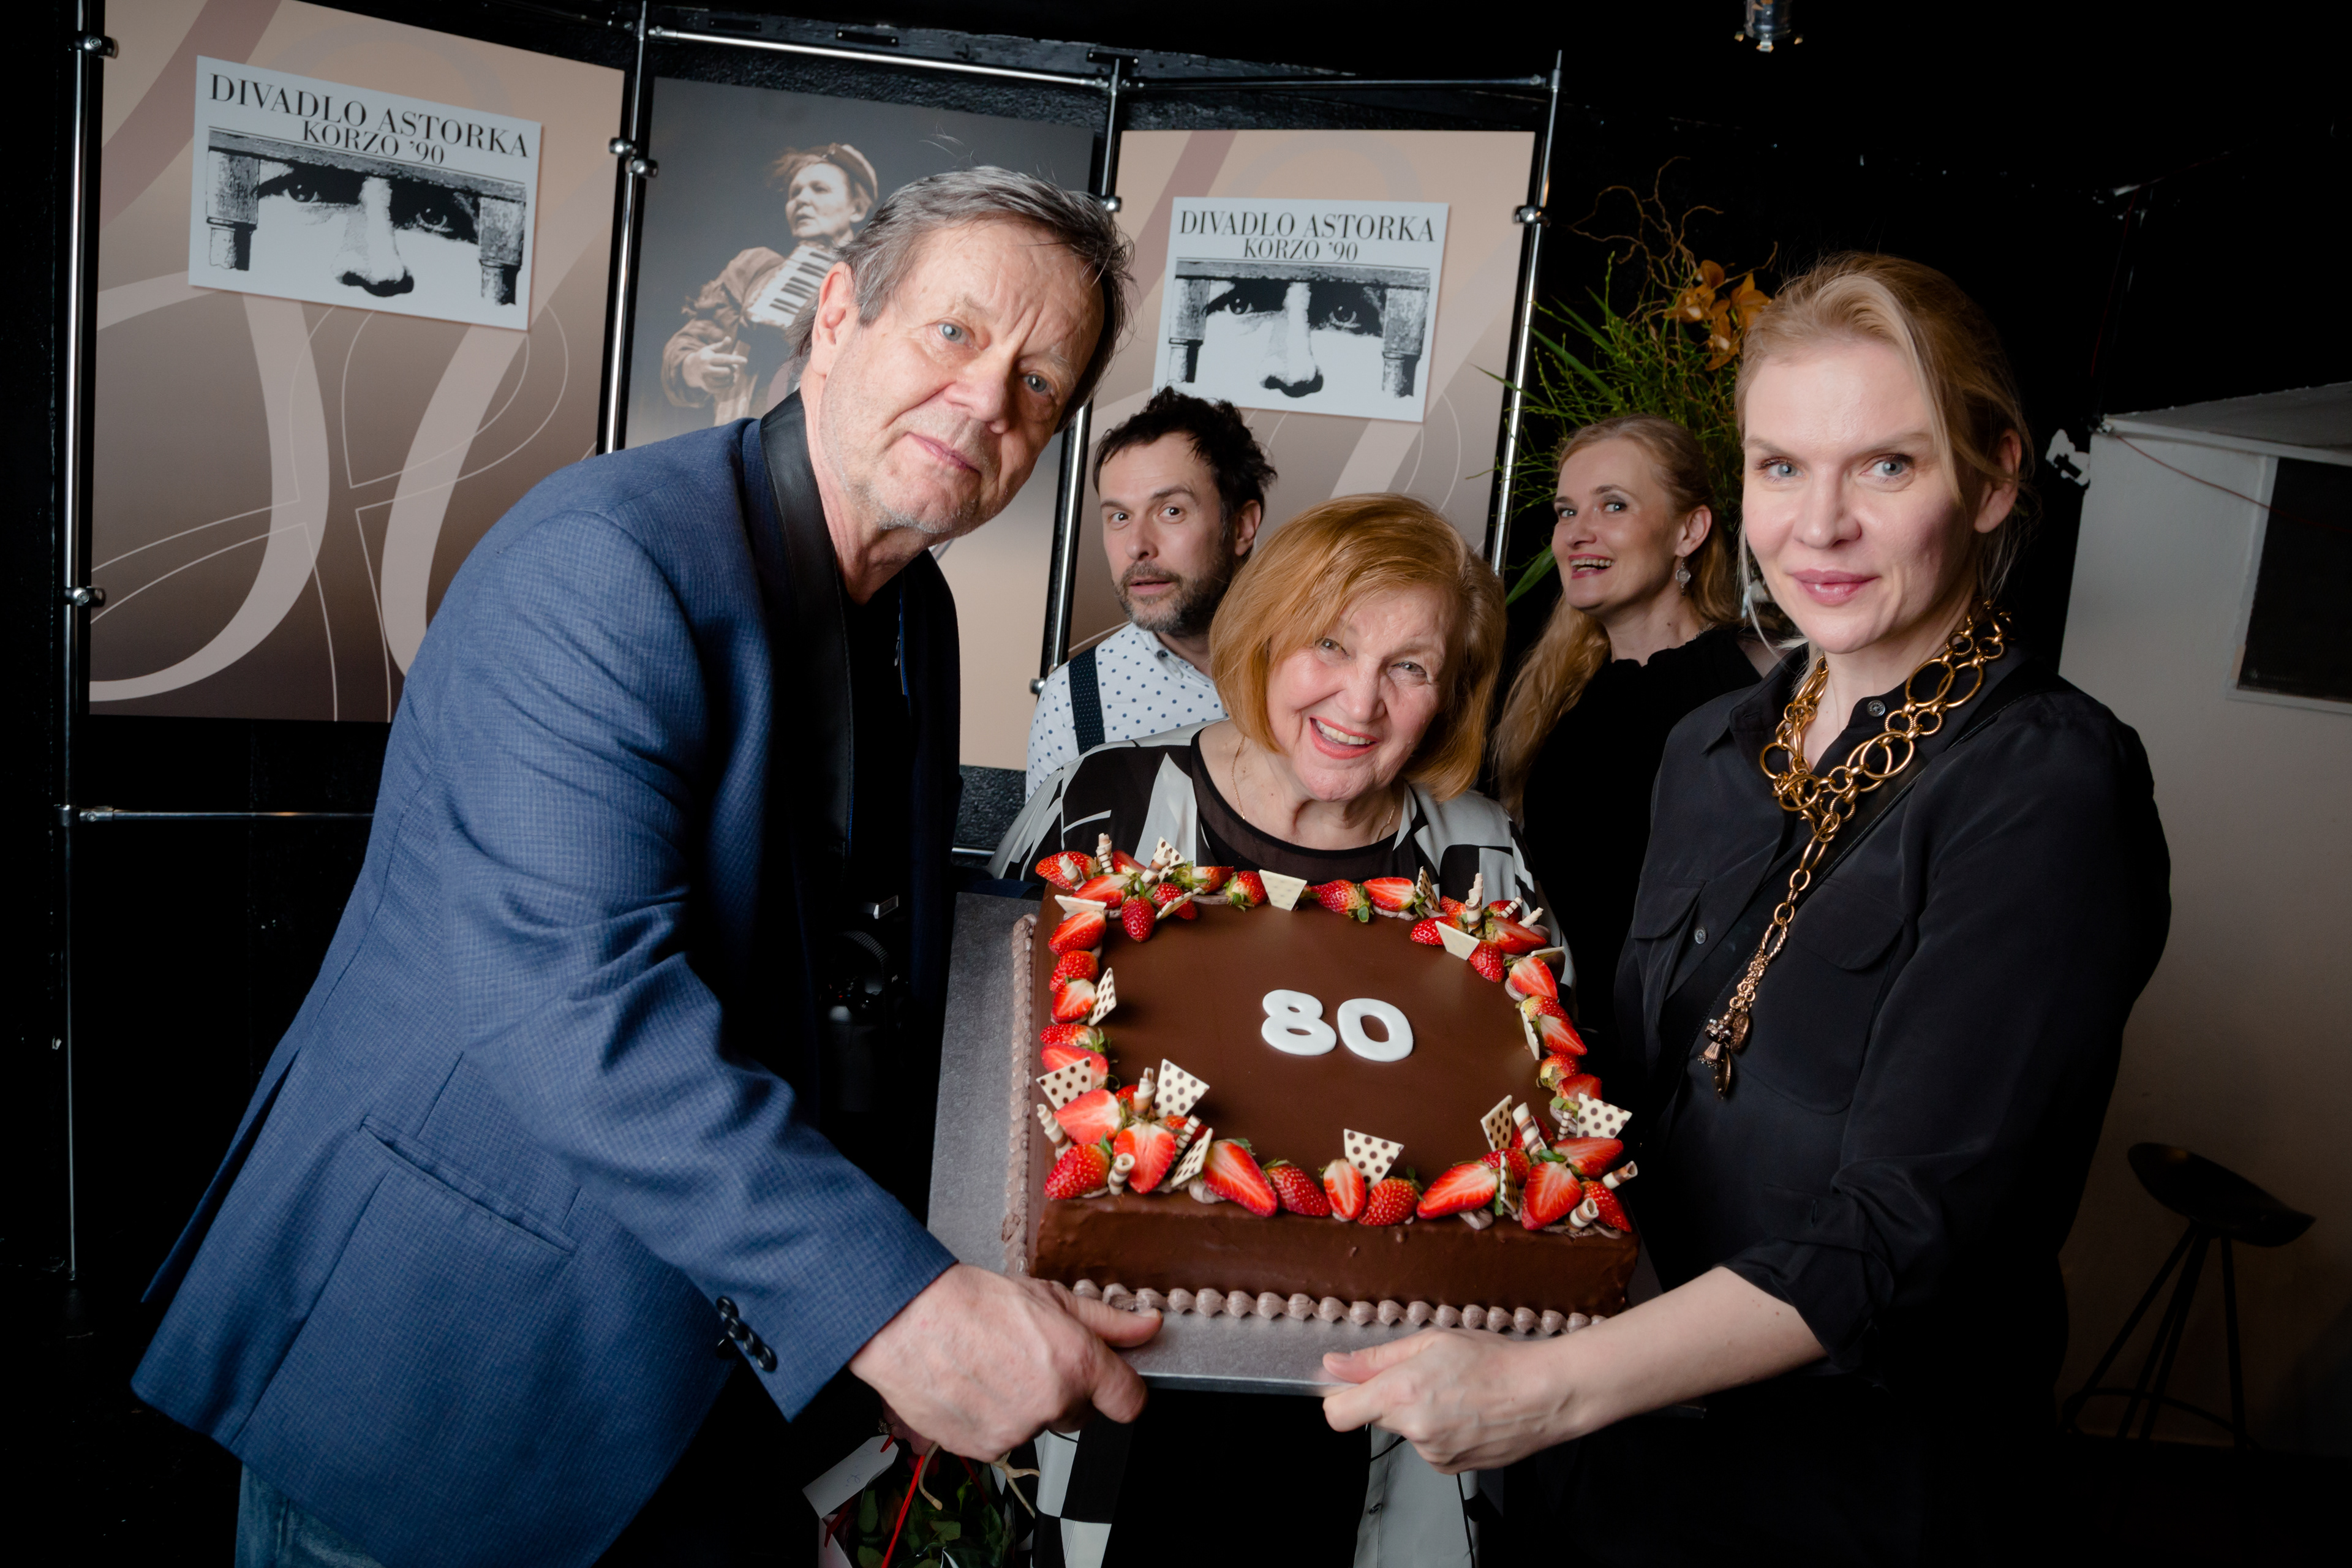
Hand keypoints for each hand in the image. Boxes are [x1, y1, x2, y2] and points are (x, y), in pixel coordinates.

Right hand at [682, 344, 747, 394]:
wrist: (691, 370)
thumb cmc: (705, 357)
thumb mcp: (710, 349)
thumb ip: (721, 345)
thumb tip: (729, 339)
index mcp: (707, 359)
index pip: (723, 359)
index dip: (735, 360)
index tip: (745, 361)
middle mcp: (706, 370)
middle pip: (727, 371)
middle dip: (733, 368)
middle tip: (733, 367)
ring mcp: (707, 381)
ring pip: (727, 380)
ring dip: (732, 376)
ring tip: (729, 372)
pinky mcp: (710, 388)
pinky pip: (726, 388)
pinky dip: (730, 383)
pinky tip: (728, 379)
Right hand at [849, 1264, 1158, 1459]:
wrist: (909, 1320)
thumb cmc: (974, 1302)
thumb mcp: (1050, 1297)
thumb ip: (1106, 1321)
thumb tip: (1148, 1326)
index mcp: (1078, 1363)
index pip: (1130, 1402)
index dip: (1120, 1389)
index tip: (1109, 1381)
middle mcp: (1053, 1403)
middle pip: (1081, 1413)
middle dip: (1065, 1390)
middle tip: (1029, 1356)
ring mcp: (1018, 1431)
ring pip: (1038, 1425)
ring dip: (1025, 1404)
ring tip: (993, 1366)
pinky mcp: (985, 1449)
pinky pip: (1004, 1439)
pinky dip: (994, 1419)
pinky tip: (975, 1386)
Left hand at [1321, 1330, 1575, 1473]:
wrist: (1543, 1395)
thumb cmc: (1495, 1361)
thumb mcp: (1431, 1342)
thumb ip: (1377, 1358)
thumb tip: (1334, 1364)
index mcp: (1401, 1393)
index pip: (1338, 1413)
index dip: (1339, 1397)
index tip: (1351, 1384)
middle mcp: (1412, 1429)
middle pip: (1374, 1417)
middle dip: (1388, 1397)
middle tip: (1424, 1376)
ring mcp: (1432, 1453)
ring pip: (1405, 1431)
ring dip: (1418, 1413)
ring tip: (1454, 1393)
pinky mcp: (1450, 1468)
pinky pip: (1429, 1446)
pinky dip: (1439, 1430)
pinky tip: (1465, 1412)